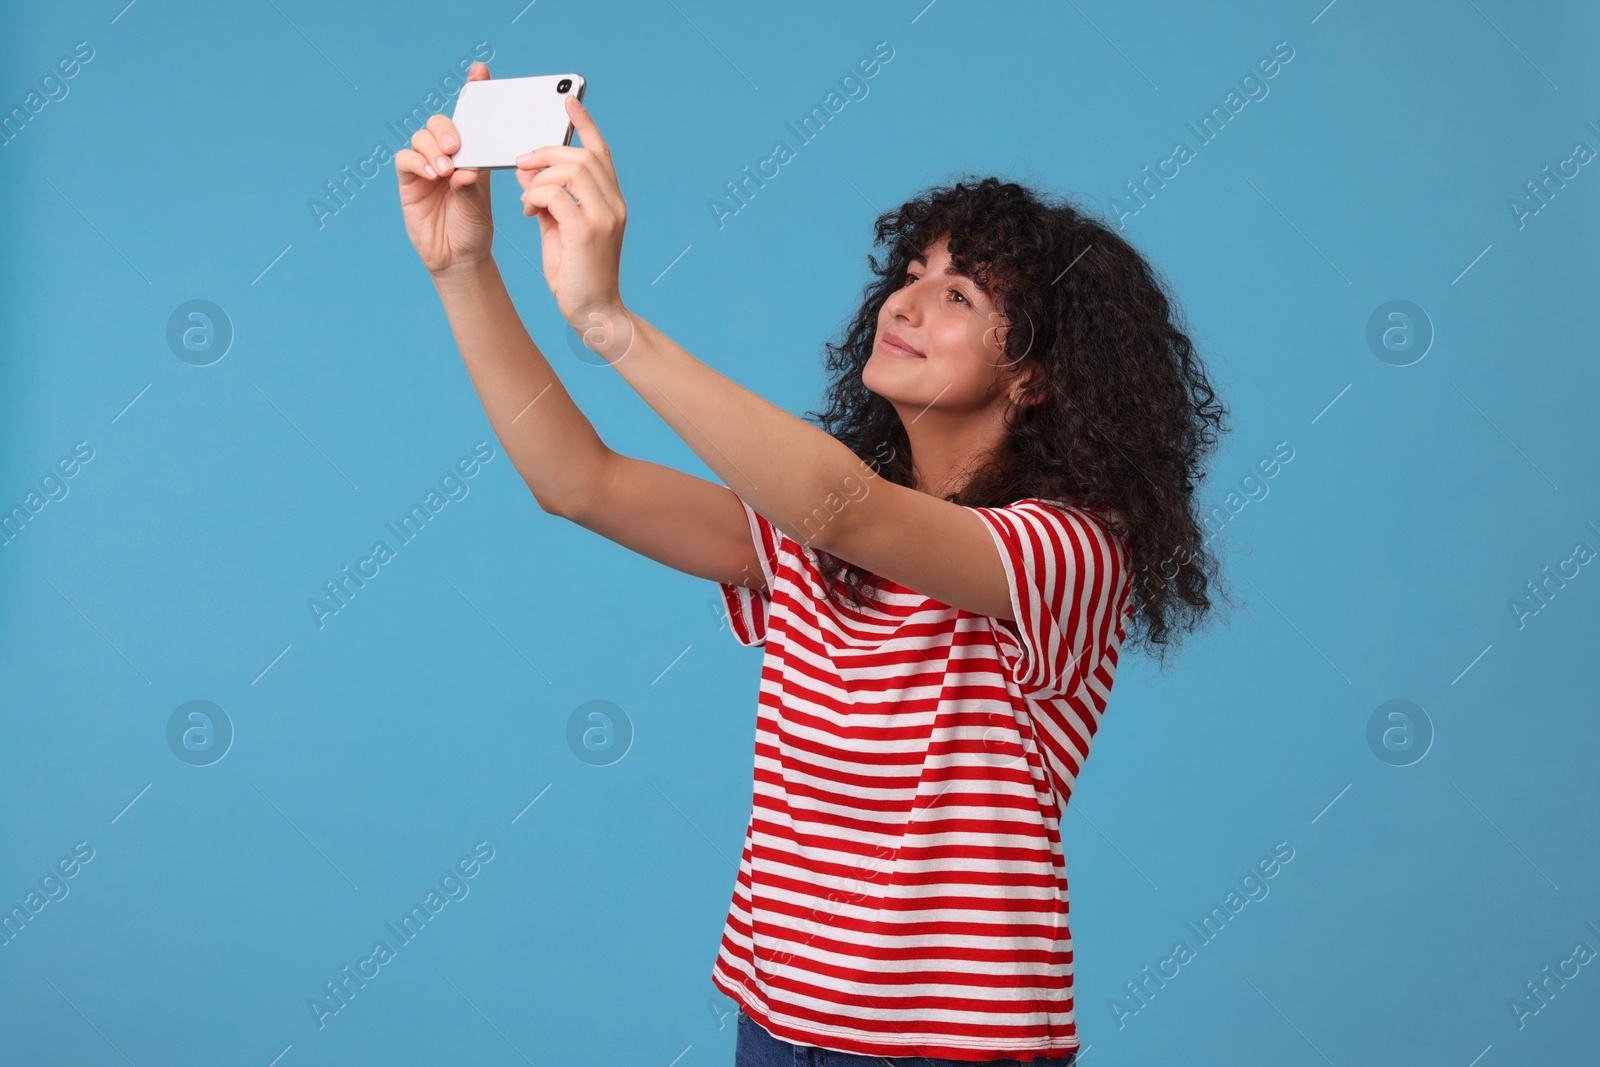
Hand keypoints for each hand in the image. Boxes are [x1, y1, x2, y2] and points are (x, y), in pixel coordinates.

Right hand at [395, 62, 494, 276]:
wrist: (458, 256)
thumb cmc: (474, 227)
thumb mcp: (481, 202)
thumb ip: (473, 182)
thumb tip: (464, 167)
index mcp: (473, 153)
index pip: (471, 117)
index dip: (474, 90)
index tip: (480, 72)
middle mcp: (449, 155)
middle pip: (440, 123)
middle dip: (447, 129)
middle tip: (458, 148)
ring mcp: (427, 166)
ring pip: (422, 138)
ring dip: (433, 149)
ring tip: (446, 171)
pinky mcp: (409, 180)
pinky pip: (406, 159)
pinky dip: (417, 162)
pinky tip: (431, 174)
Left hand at [515, 94, 627, 330]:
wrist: (594, 312)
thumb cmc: (577, 274)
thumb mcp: (558, 229)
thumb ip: (546, 198)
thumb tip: (527, 170)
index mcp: (611, 201)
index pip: (600, 152)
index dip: (584, 124)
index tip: (567, 102)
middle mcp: (614, 205)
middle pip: (582, 156)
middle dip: (546, 152)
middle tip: (521, 163)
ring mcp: (604, 217)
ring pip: (570, 170)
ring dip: (540, 176)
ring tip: (526, 196)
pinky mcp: (588, 232)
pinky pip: (556, 195)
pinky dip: (535, 197)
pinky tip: (528, 212)